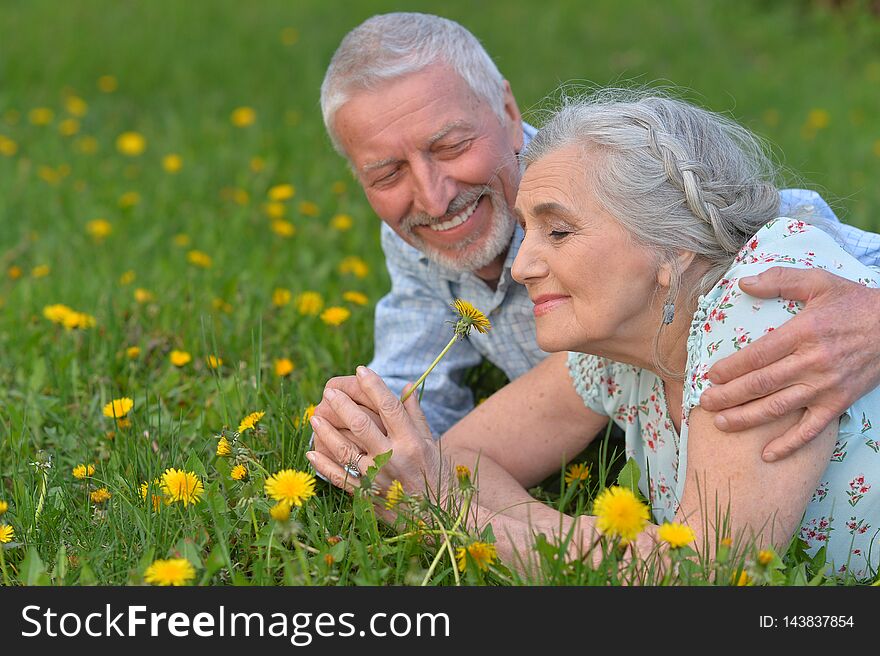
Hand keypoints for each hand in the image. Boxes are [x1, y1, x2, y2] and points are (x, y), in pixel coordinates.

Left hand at [307, 367, 446, 502]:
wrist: (439, 515)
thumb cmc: (436, 474)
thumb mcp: (430, 442)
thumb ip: (415, 414)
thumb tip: (406, 385)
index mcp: (412, 442)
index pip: (389, 407)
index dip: (374, 386)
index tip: (361, 370)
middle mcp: (394, 458)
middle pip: (362, 425)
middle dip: (342, 404)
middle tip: (329, 391)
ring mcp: (378, 478)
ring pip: (345, 450)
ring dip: (326, 432)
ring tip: (315, 416)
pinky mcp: (367, 496)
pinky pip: (340, 478)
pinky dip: (323, 466)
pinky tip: (311, 453)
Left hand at [700, 267, 879, 461]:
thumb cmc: (854, 303)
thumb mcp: (818, 282)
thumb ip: (780, 280)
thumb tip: (744, 282)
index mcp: (803, 333)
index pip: (757, 355)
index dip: (730, 367)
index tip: (710, 375)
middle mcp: (812, 363)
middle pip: (761, 384)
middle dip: (728, 396)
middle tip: (704, 403)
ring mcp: (826, 387)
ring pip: (778, 408)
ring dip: (746, 418)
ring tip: (720, 423)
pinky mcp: (839, 404)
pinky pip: (811, 430)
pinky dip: (789, 444)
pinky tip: (767, 454)